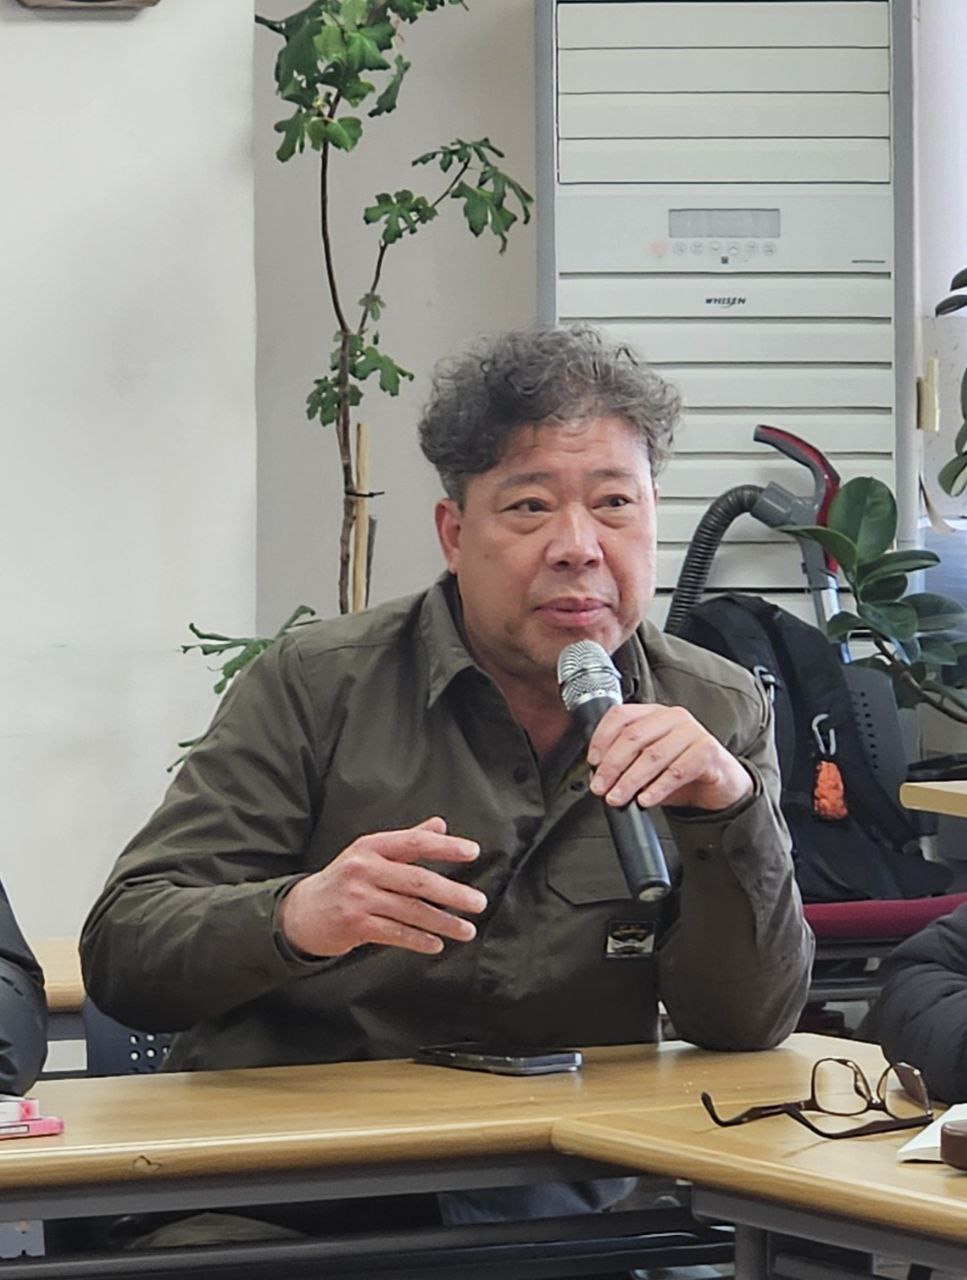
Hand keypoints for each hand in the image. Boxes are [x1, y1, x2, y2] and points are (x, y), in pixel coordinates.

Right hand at [277, 817, 486, 958]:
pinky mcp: (354, 925)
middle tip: (479, 902)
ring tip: (467, 930)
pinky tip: (437, 944)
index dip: (445, 846)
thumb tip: (441, 824)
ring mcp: (358, 898)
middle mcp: (364, 869)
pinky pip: (396, 933)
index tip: (472, 852)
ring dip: (443, 922)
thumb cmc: (344, 880)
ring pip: (410, 911)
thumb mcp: (370, 854)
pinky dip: (419, 940)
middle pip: (417, 880)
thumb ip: (407, 840)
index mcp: (371, 846)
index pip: (415, 842)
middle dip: (453, 893)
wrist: (302, 912)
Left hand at [587, 704, 751, 812]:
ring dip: (630, 780)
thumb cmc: (682, 770)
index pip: (621, 716)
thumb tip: (601, 776)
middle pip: (633, 737)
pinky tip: (646, 799)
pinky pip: (677, 771)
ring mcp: (692, 732)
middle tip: (600, 786)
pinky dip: (658, 788)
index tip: (592, 762)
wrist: (720, 783)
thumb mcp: (650, 762)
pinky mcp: (707, 751)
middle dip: (612, 765)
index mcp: (654, 713)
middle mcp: (672, 717)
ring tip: (618, 797)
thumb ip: (628, 762)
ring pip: (653, 755)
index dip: (602, 738)